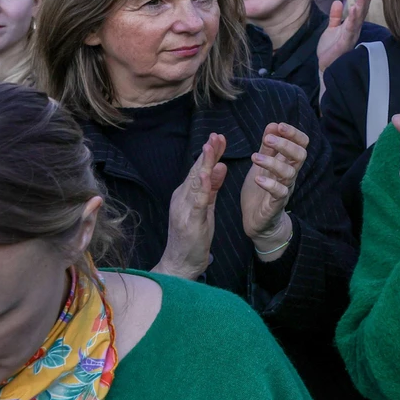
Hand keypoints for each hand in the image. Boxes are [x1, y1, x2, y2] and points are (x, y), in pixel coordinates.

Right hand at [155, 133, 226, 279]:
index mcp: (186, 194)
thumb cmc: (193, 236)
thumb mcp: (206, 207)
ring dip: (204, 164)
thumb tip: (220, 166)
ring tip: (211, 147)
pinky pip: (197, 201)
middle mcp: (181, 198)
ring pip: (195, 182)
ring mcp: (183, 209)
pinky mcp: (189, 221)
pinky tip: (207, 175)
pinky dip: (202, 187)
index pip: (199, 170)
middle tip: (217, 135)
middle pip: (196, 171)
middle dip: (207, 153)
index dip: (209, 153)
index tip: (219, 137)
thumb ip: (212, 187)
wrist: (180, 264)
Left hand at [241, 123, 308, 253]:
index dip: (294, 133)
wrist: (259, 222)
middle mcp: (290, 175)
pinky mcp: (275, 205)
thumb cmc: (261, 191)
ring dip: (273, 162)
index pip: (302, 144)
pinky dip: (269, 184)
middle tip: (268, 139)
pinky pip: (279, 194)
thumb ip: (268, 147)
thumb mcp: (262, 165)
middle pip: (300, 155)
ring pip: (289, 173)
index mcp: (287, 163)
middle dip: (286, 144)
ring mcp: (285, 190)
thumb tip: (273, 124)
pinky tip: (257, 178)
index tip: (279, 126)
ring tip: (255, 157)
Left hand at [315, 0, 374, 78]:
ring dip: (362, 3)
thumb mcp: (331, 29)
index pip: (360, 7)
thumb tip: (338, 1)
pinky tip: (354, 8)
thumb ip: (336, 17)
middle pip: (362, 9)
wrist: (324, 66)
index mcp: (352, 25)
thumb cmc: (330, 49)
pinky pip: (350, 28)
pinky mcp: (345, 42)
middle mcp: (354, 29)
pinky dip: (353, 18)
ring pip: (359, 17)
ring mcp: (351, 35)